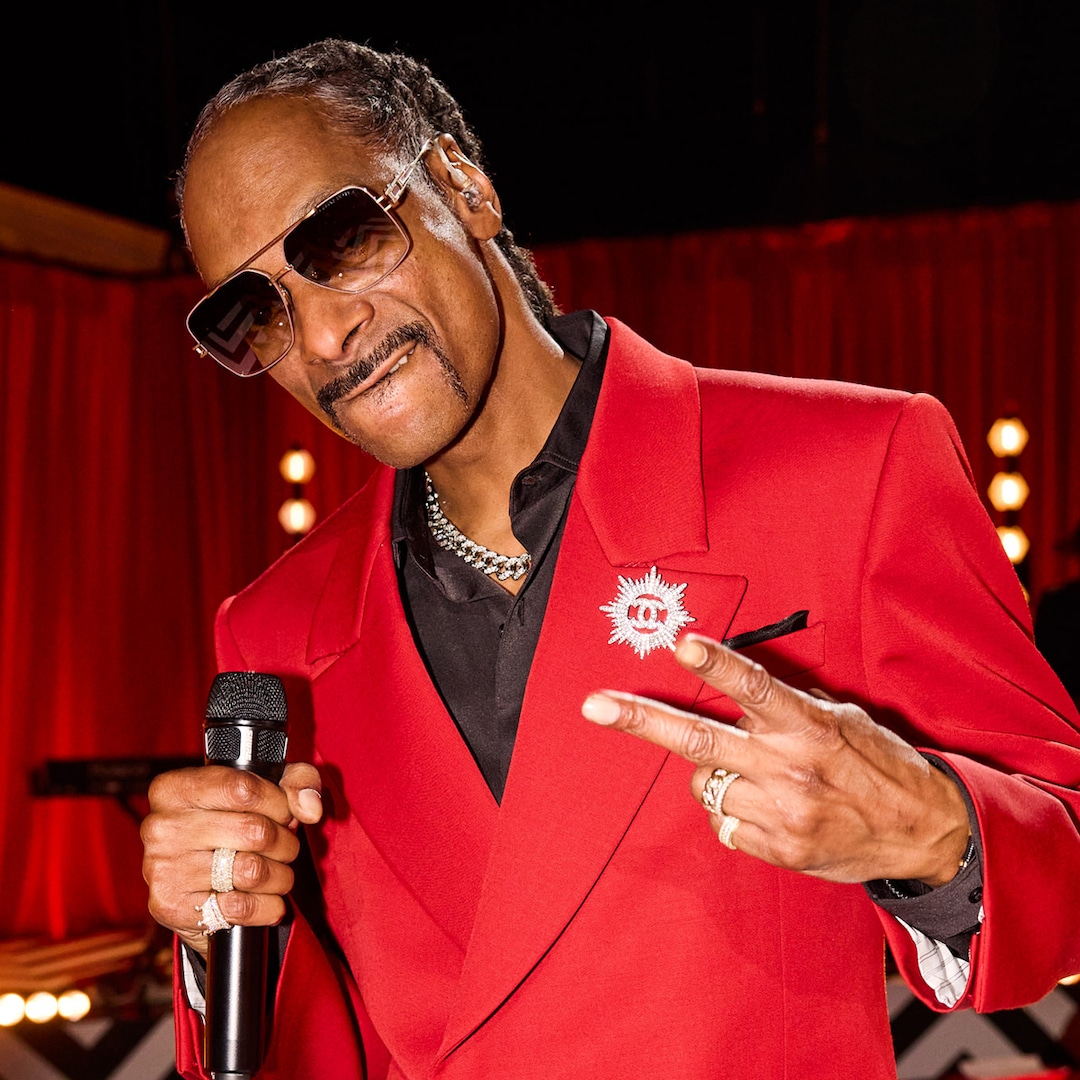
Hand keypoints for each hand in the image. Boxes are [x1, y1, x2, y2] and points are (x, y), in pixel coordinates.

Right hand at [141, 762, 322, 956]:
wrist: (198, 886)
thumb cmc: (236, 824)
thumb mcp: (268, 789)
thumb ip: (299, 782)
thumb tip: (311, 809)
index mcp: (175, 788)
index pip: (243, 788)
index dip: (278, 804)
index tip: (285, 814)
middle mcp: (160, 826)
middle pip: (253, 831)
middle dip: (285, 843)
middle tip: (285, 848)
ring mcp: (161, 867)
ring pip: (251, 871)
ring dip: (280, 876)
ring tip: (279, 874)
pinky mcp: (170, 907)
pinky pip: (239, 908)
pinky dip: (266, 907)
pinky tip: (266, 901)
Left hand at [581, 634, 969, 885]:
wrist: (924, 833)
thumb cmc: (880, 765)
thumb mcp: (844, 719)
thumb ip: (789, 707)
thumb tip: (736, 691)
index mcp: (809, 727)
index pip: (756, 688)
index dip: (717, 664)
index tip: (681, 644)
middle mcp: (789, 768)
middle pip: (700, 741)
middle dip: (641, 720)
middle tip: (595, 706)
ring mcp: (781, 814)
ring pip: (705, 786)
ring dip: (718, 775)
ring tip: (762, 776)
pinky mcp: (779, 850)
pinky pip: (725, 824)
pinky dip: (737, 812)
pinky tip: (773, 809)